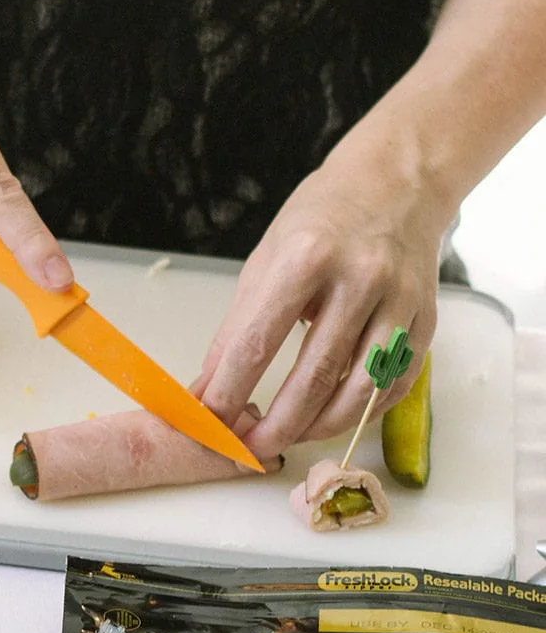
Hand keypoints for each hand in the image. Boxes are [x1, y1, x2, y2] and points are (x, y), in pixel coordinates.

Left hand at [194, 137, 445, 460]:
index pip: (258, 343)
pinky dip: (360, 414)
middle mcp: (360, 280)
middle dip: (277, 426)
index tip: (211, 422)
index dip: (230, 392)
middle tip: (250, 449)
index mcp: (307, 258)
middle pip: (314, 377)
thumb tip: (206, 390)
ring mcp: (399, 304)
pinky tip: (331, 419)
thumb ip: (237, 329)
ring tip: (288, 438)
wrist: (397, 183)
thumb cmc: (320, 221)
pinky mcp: (426, 323)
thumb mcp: (265, 261)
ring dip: (318, 428)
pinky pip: (392, 388)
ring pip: (359, 392)